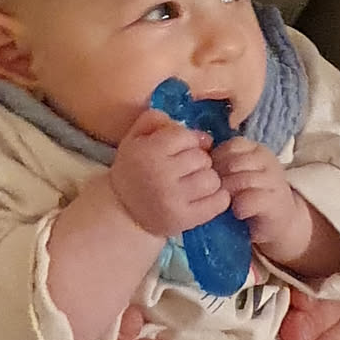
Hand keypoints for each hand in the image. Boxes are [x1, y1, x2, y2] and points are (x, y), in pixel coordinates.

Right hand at [108, 110, 229, 237]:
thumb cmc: (133, 169)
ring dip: (207, 180)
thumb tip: (200, 134)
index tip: (179, 152)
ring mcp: (172, 198)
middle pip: (202, 158)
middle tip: (186, 170)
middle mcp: (160, 174)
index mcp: (148, 151)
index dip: (188, 142)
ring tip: (194, 184)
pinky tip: (205, 197)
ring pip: (212, 180)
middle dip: (198, 161)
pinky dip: (218, 198)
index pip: (186, 136)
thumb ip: (157, 120)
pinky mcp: (183, 219)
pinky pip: (219, 202)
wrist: (121, 209)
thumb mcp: (135, 137)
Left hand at [209, 137, 311, 258]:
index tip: (212, 176)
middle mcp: (268, 160)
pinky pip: (250, 199)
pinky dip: (240, 207)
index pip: (231, 146)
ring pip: (242, 180)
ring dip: (227, 194)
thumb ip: (221, 163)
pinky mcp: (275, 201)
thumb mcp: (236, 173)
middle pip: (234, 163)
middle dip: (219, 179)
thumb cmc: (249, 195)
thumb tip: (195, 159)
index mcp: (256, 149)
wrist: (278, 221)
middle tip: (214, 193)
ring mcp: (274, 180)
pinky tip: (238, 213)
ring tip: (223, 203)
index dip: (217, 161)